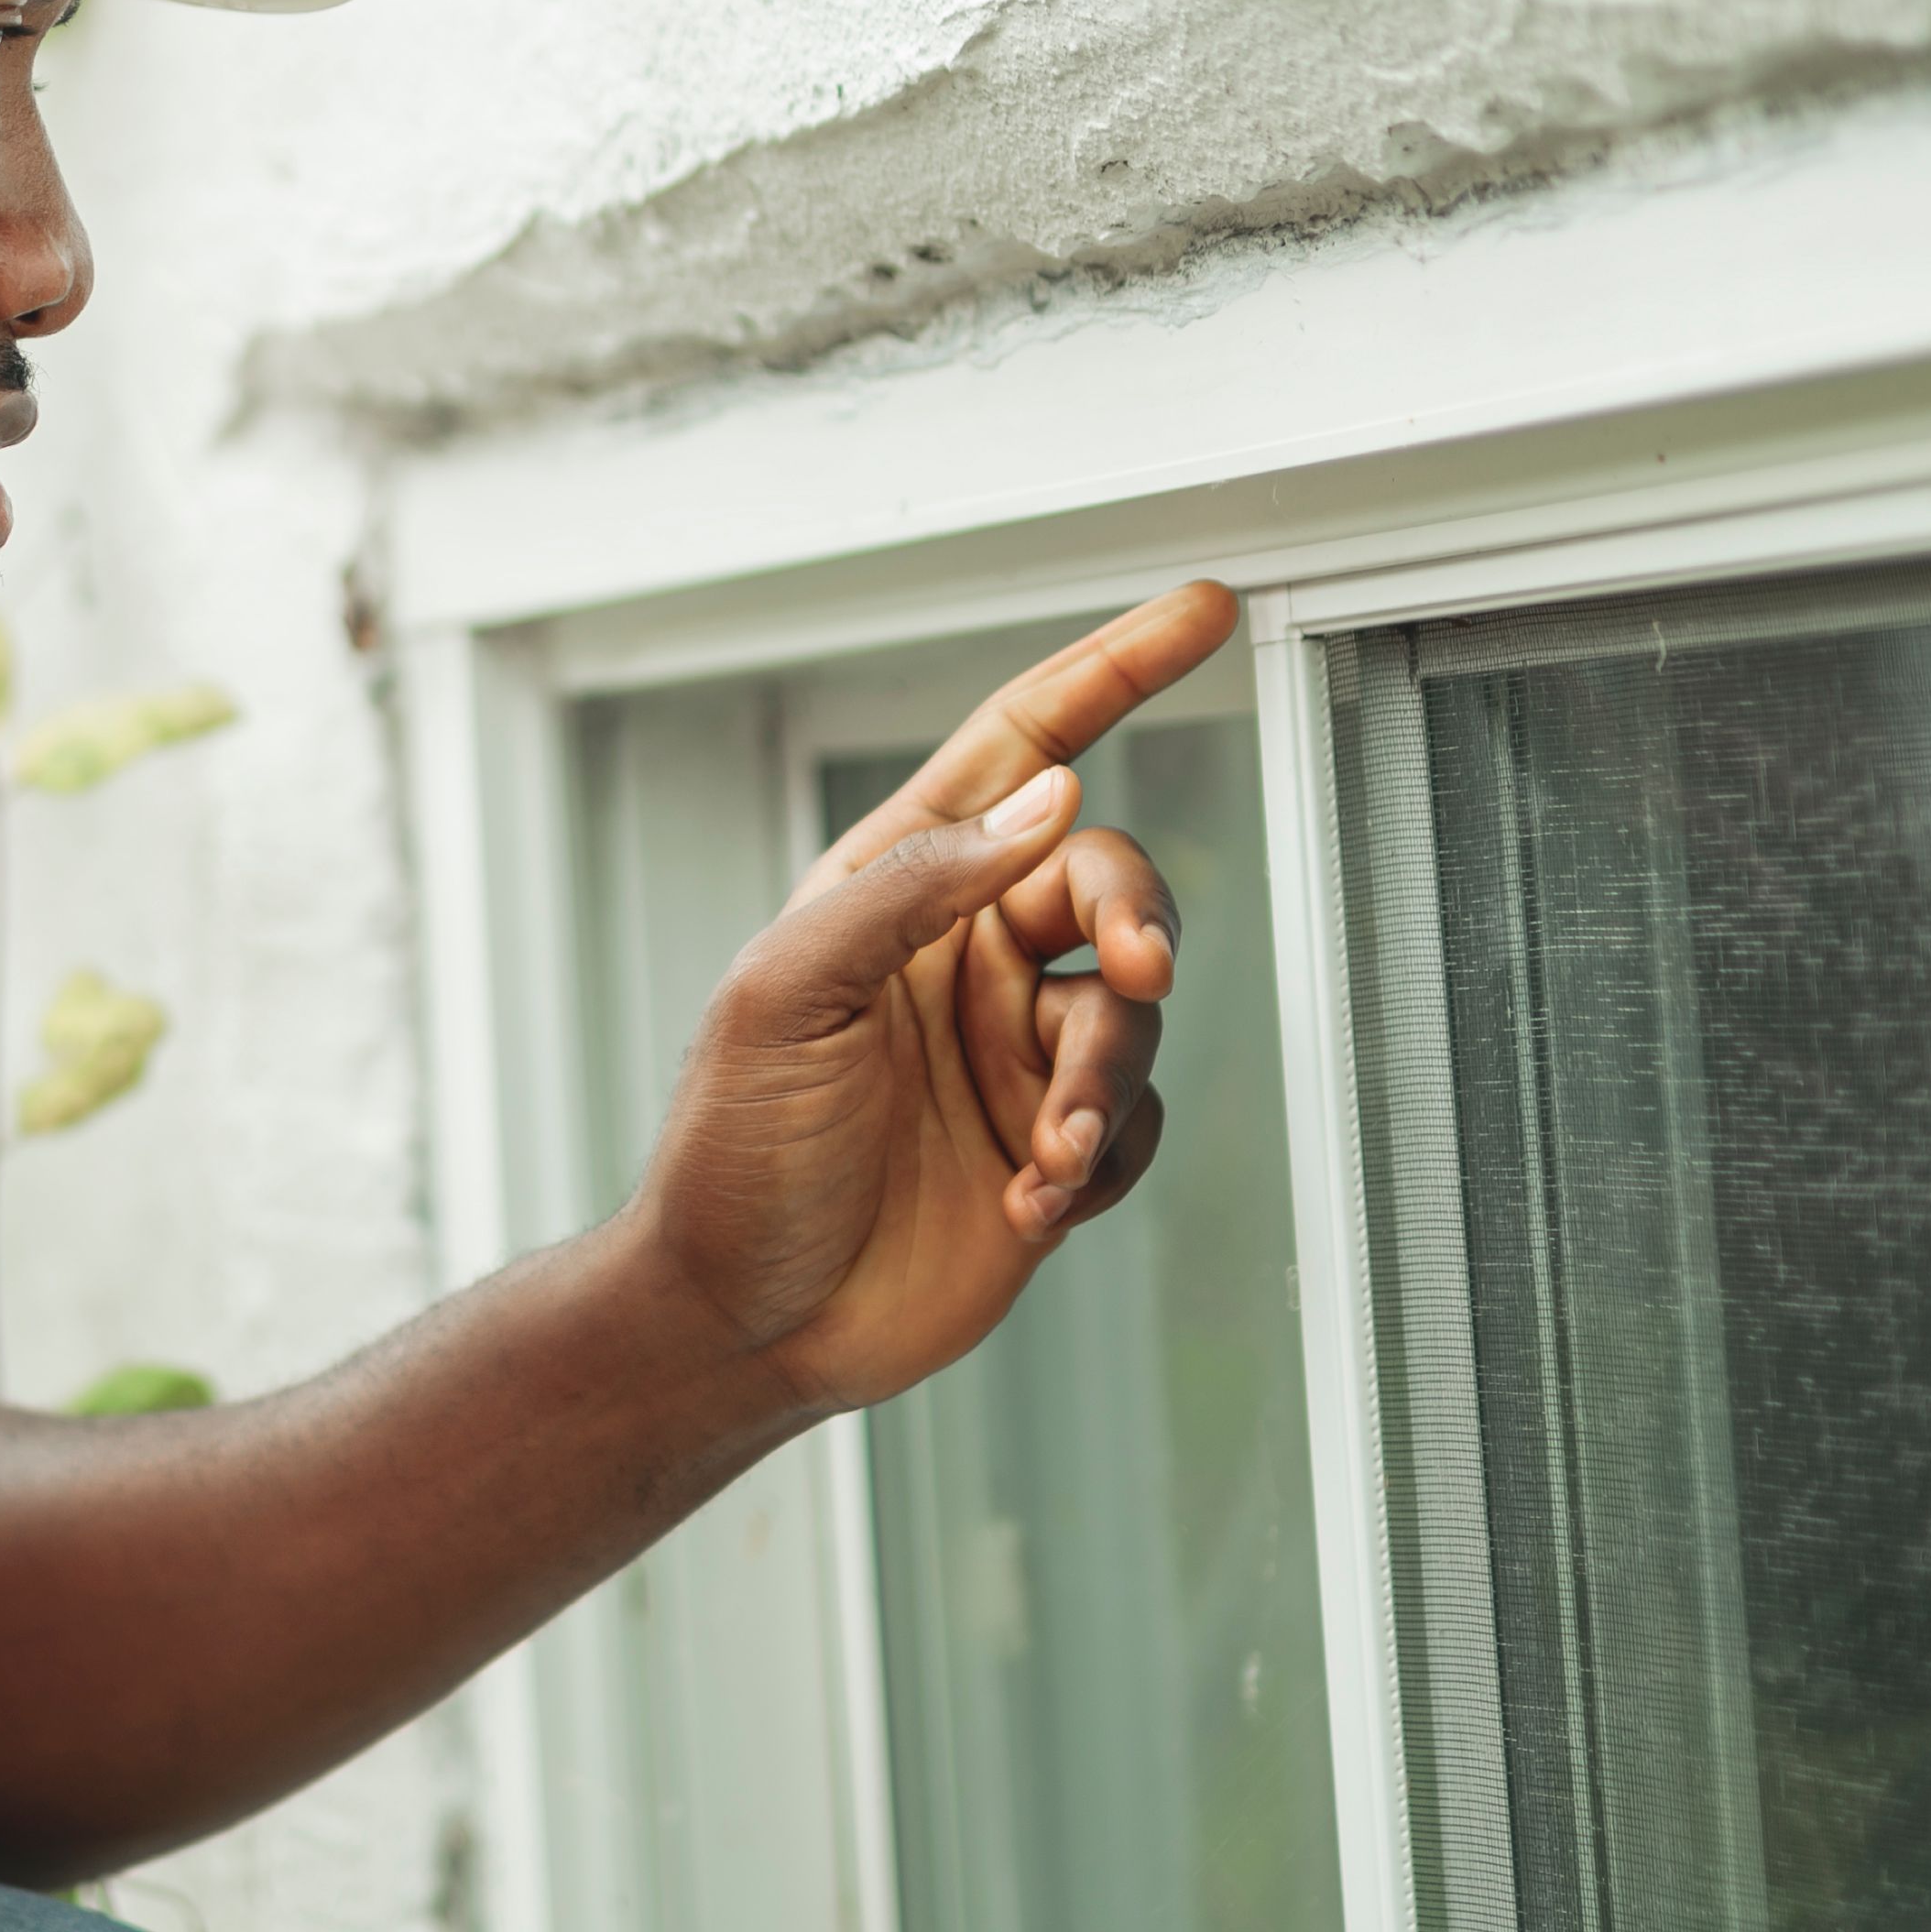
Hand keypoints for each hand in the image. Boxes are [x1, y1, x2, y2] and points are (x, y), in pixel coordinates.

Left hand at [617, 584, 1236, 1415]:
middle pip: (1109, 881)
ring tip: (1041, 1152)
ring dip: (1101, 1082)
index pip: (1020, 751)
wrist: (743, 1321)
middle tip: (1129, 971)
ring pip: (1134, 1016)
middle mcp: (965, 955)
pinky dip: (1101, 1157)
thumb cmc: (733, 1154)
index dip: (1109, 673)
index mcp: (894, 888)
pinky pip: (1137, 1122)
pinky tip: (1026, 1202)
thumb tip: (1048, 803)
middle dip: (1138, 917)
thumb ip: (914, 886)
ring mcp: (1013, 1053)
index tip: (1197, 610)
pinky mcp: (1052, 1147)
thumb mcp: (790, 994)